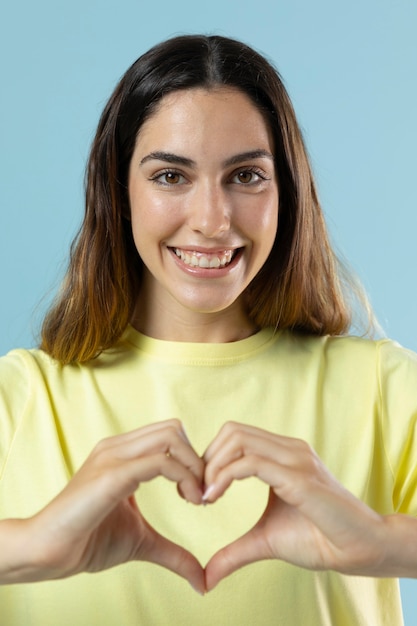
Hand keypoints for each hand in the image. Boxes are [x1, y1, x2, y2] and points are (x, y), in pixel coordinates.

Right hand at [20, 420, 204, 591]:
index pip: (170, 432)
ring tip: (195, 499)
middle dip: (197, 459)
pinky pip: (161, 461)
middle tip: (200, 495)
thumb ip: (173, 553)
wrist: (50, 552)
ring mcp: (113, 457)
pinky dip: (185, 477)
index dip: (192, 458)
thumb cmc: (89, 541)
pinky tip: (188, 500)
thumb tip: (202, 580)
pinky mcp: (112, 474)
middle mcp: (118, 447)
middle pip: (175, 428)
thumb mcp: (142, 541)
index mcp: (123, 453)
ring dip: (194, 466)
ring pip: (171, 437)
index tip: (198, 493)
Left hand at [202, 422, 385, 590]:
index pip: (235, 435)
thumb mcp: (265, 540)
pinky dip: (224, 476)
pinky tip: (214, 498)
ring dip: (212, 466)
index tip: (200, 492)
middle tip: (198, 493)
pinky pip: (251, 462)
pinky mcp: (298, 476)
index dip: (210, 458)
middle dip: (206, 459)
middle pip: (232, 430)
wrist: (357, 550)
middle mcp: (288, 449)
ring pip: (238, 439)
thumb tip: (205, 578)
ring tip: (206, 497)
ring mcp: (295, 458)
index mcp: (282, 454)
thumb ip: (235, 551)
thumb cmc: (318, 539)